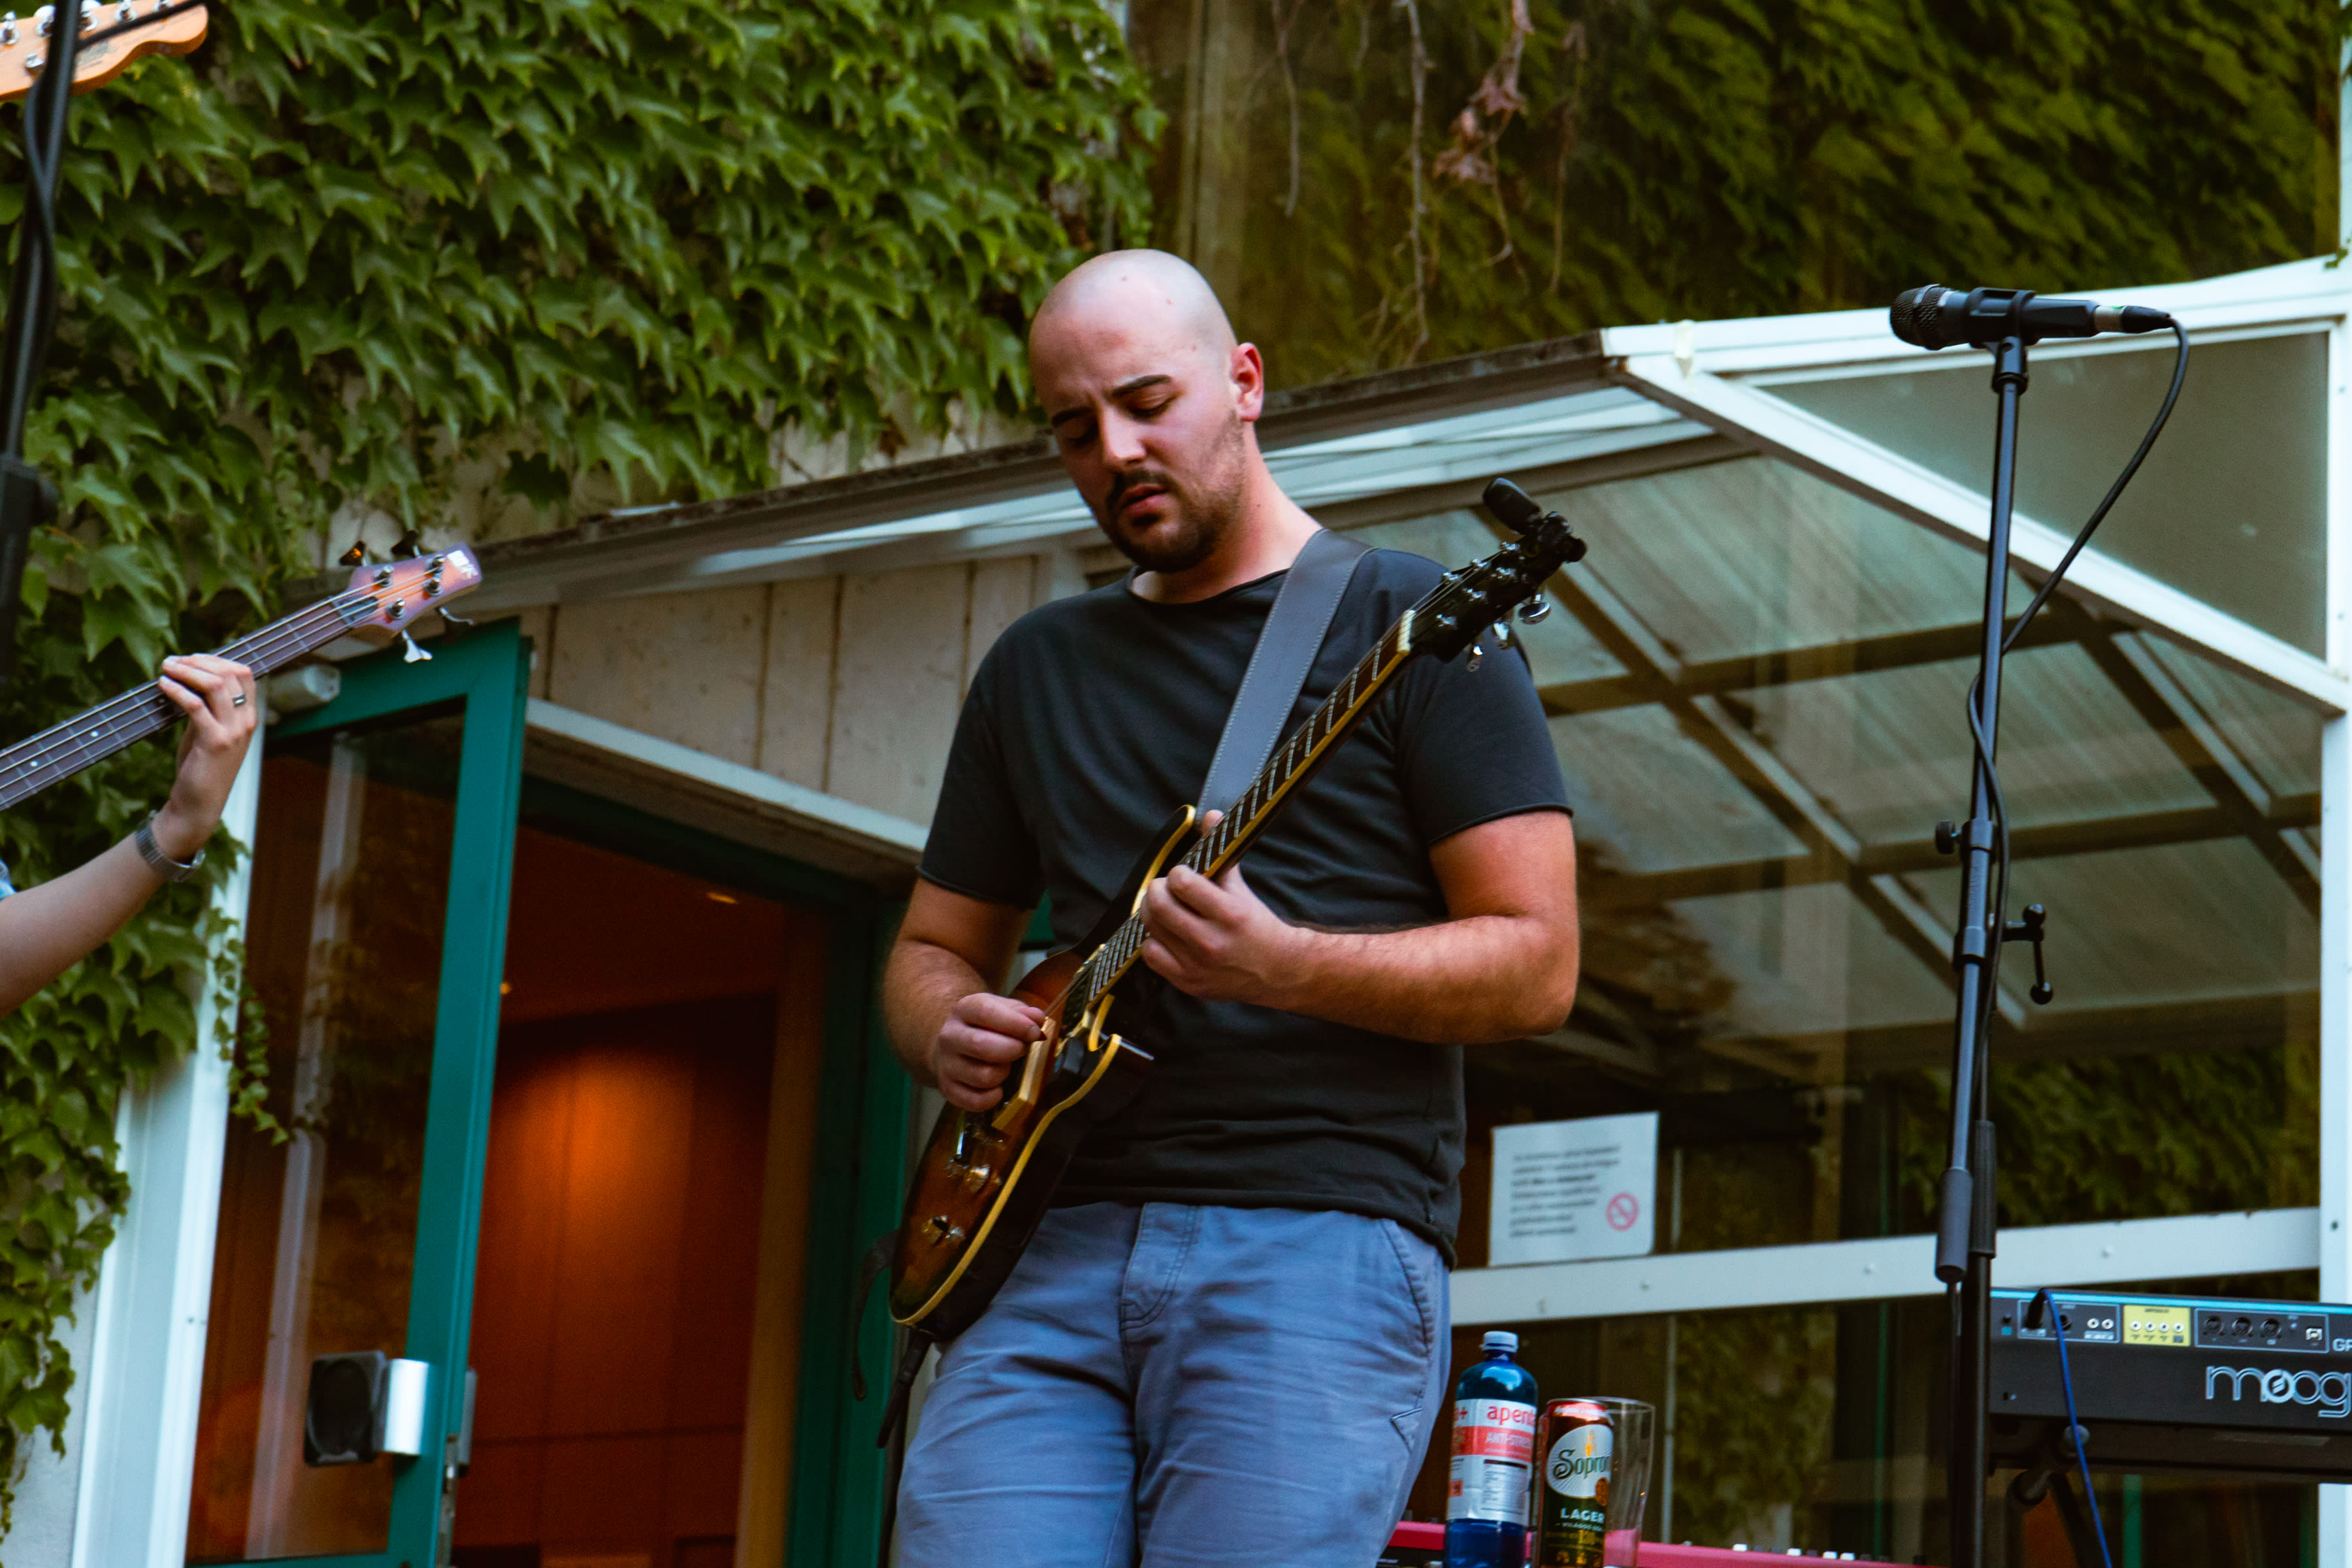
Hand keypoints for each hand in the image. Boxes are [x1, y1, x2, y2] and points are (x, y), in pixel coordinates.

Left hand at [151, 654, 258, 861]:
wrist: (200, 803)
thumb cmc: (201, 768)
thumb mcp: (208, 732)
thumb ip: (207, 709)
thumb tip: (188, 681)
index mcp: (248, 717)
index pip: (244, 674)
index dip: (217, 659)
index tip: (191, 658)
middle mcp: (246, 721)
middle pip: (231, 673)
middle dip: (199, 661)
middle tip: (173, 661)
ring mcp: (233, 731)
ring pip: (215, 685)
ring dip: (187, 671)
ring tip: (166, 668)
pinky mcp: (215, 742)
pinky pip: (196, 705)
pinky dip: (177, 690)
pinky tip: (163, 686)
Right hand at [931, 991, 1044, 1111]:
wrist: (953, 1046)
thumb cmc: (985, 1026)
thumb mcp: (1002, 1010)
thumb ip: (1022, 1013)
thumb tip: (1038, 1018)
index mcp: (964, 1010)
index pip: (986, 1012)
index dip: (1015, 1023)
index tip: (1034, 1032)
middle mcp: (949, 1036)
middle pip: (982, 1046)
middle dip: (1012, 1050)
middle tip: (1022, 1049)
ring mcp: (946, 1065)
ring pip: (983, 1076)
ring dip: (1003, 1074)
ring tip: (1005, 1066)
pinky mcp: (948, 1089)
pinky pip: (976, 1101)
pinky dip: (993, 1098)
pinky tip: (998, 1087)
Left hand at [1138, 824, 1303, 1003]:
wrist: (1276, 971)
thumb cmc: (1256, 925)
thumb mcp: (1241, 888)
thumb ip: (1222, 852)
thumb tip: (1211, 815)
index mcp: (1229, 914)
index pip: (1182, 883)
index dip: (1177, 873)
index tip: (1183, 875)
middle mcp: (1211, 941)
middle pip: (1160, 905)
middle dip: (1158, 889)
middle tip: (1166, 888)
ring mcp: (1197, 965)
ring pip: (1151, 928)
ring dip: (1153, 911)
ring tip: (1165, 906)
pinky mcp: (1187, 982)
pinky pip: (1151, 955)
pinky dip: (1153, 941)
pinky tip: (1167, 934)